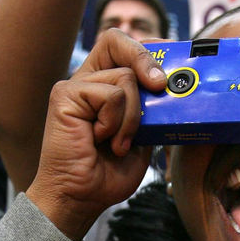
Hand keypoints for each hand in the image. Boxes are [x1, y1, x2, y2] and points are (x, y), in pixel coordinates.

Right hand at [26, 30, 165, 239]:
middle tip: (158, 86)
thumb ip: (151, 111)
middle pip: (117, 42)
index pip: (121, 48)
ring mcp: (74, 87)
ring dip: (131, 117)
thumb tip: (174, 90)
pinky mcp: (65, 96)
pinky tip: (99, 140)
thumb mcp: (142, 138)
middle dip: (145, 60)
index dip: (145, 48)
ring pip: (124, 77)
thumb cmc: (106, 174)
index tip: (168, 64)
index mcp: (102, 87)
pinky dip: (115, 122)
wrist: (80, 197)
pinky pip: (110, 95)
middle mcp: (87, 81)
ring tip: (116, 143)